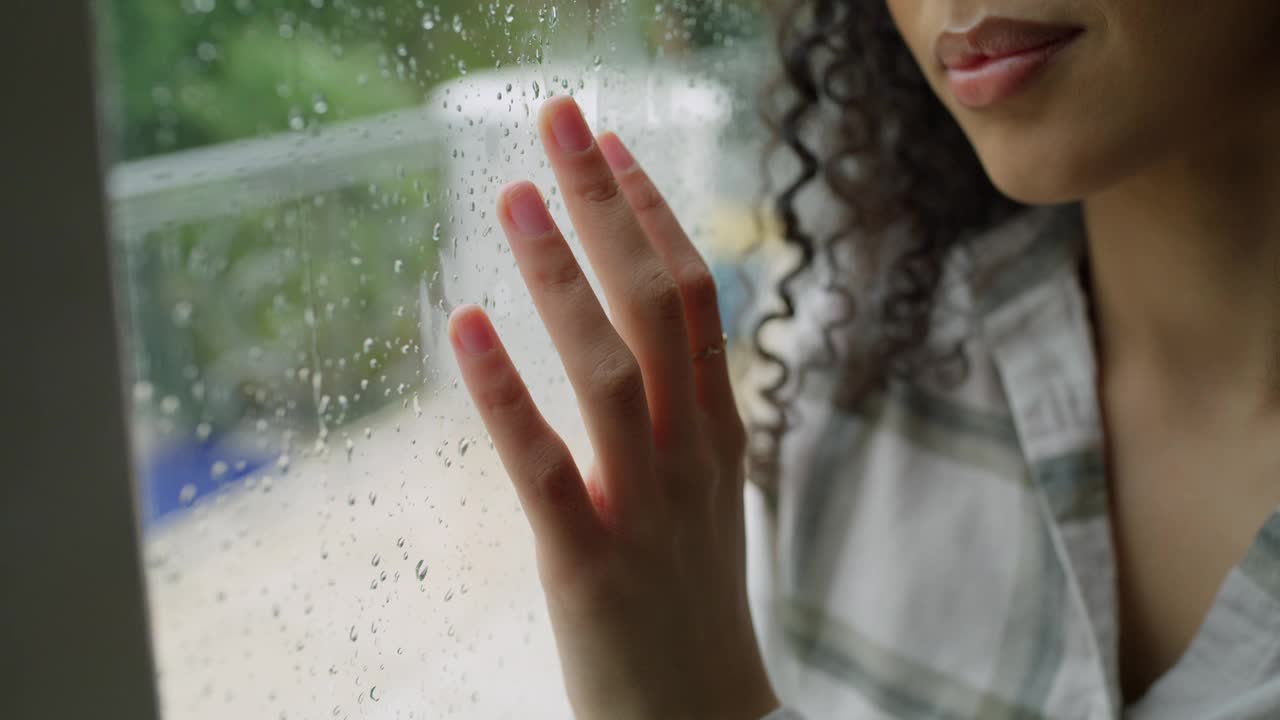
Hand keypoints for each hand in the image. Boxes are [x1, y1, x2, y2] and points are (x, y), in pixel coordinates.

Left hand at [447, 95, 778, 719]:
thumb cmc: (691, 606)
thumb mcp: (700, 495)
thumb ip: (678, 417)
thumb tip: (639, 348)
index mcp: (716, 432)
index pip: (693, 297)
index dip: (653, 214)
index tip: (615, 149)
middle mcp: (689, 453)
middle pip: (658, 301)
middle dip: (610, 202)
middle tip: (563, 120)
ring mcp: (645, 506)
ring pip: (609, 366)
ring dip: (562, 273)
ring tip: (512, 196)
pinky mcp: (588, 562)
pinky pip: (543, 464)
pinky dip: (504, 390)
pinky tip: (466, 324)